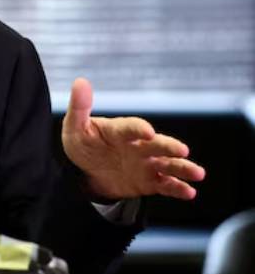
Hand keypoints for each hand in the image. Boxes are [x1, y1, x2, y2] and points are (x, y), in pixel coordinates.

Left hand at [62, 78, 205, 200]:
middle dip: (168, 147)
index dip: (139, 128)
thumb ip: (79, 108)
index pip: (131, 127)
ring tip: (198, 173)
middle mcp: (137, 145)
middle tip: (182, 150)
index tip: (147, 131)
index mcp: (119, 131)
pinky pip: (165, 185)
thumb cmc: (83, 144)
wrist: (87, 171)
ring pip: (167, 164)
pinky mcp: (149, 181)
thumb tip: (80, 82)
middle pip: (156, 145)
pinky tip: (189, 191)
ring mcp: (145, 163)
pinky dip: (177, 188)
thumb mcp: (75, 128)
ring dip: (182, 168)